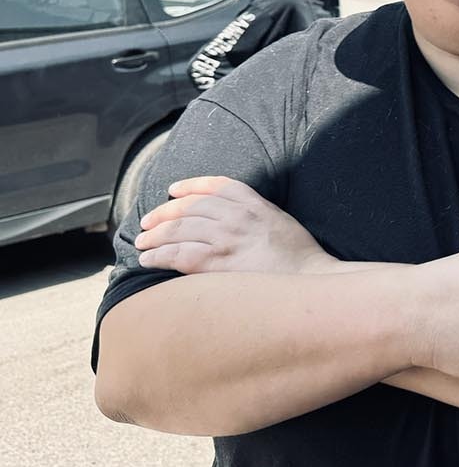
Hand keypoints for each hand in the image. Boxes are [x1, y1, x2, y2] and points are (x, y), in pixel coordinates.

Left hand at [136, 176, 336, 274]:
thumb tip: (230, 218)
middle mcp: (237, 217)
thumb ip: (256, 214)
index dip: (189, 186)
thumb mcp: (281, 222)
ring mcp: (227, 239)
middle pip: (189, 207)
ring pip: (178, 229)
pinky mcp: (218, 263)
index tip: (172, 190)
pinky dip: (158, 256)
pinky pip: (178, 255)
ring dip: (154, 236)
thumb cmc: (299, 257)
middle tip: (146, 223)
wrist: (310, 280)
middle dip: (162, 213)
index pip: (215, 186)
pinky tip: (147, 260)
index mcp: (255, 204)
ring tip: (141, 243)